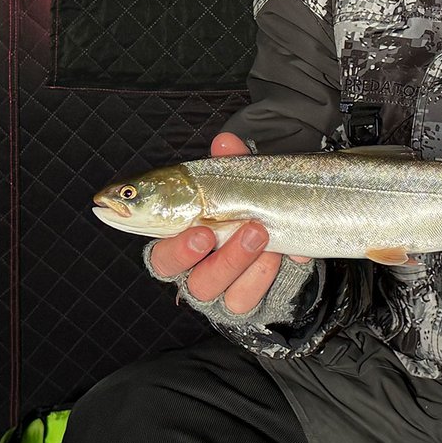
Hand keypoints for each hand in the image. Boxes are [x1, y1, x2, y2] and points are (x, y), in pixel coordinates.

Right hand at [145, 132, 311, 318]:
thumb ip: (229, 164)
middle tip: (215, 233)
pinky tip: (277, 251)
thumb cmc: (243, 208)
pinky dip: (264, 273)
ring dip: (238, 260)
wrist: (279, 240)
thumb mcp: (238, 183)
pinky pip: (250, 296)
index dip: (174, 249)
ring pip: (220, 291)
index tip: (198, 230)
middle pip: (190, 281)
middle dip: (206, 258)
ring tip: (258, 232)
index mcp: (183, 246)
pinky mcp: (248, 300)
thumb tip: (224, 142)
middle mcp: (197, 273)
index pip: (162, 256)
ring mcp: (224, 291)